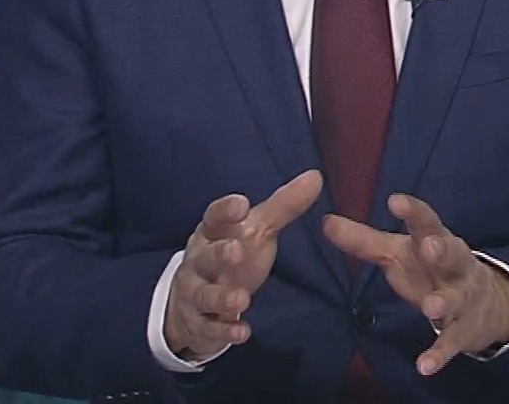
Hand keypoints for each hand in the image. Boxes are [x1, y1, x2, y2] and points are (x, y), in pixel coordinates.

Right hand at [163, 169, 321, 361]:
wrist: (193, 301)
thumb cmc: (231, 255)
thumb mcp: (257, 230)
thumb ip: (283, 206)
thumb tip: (315, 176)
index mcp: (212, 233)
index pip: (213, 217)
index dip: (225, 211)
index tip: (241, 204)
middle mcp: (198, 261)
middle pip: (204, 256)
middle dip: (218, 254)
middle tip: (236, 251)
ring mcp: (195, 293)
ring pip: (203, 294)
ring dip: (221, 297)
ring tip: (242, 299)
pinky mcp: (200, 323)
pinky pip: (209, 327)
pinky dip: (224, 330)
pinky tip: (242, 331)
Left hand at [323, 194, 508, 376]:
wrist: (487, 303)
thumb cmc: (430, 269)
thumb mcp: (399, 253)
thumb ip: (363, 240)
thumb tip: (325, 222)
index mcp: (436, 240)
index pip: (426, 221)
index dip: (412, 211)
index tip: (395, 201)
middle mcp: (455, 265)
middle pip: (452, 252)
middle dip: (441, 249)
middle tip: (429, 246)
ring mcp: (463, 297)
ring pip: (456, 297)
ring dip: (444, 301)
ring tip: (430, 307)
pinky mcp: (464, 329)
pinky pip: (452, 341)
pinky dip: (439, 353)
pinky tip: (424, 366)